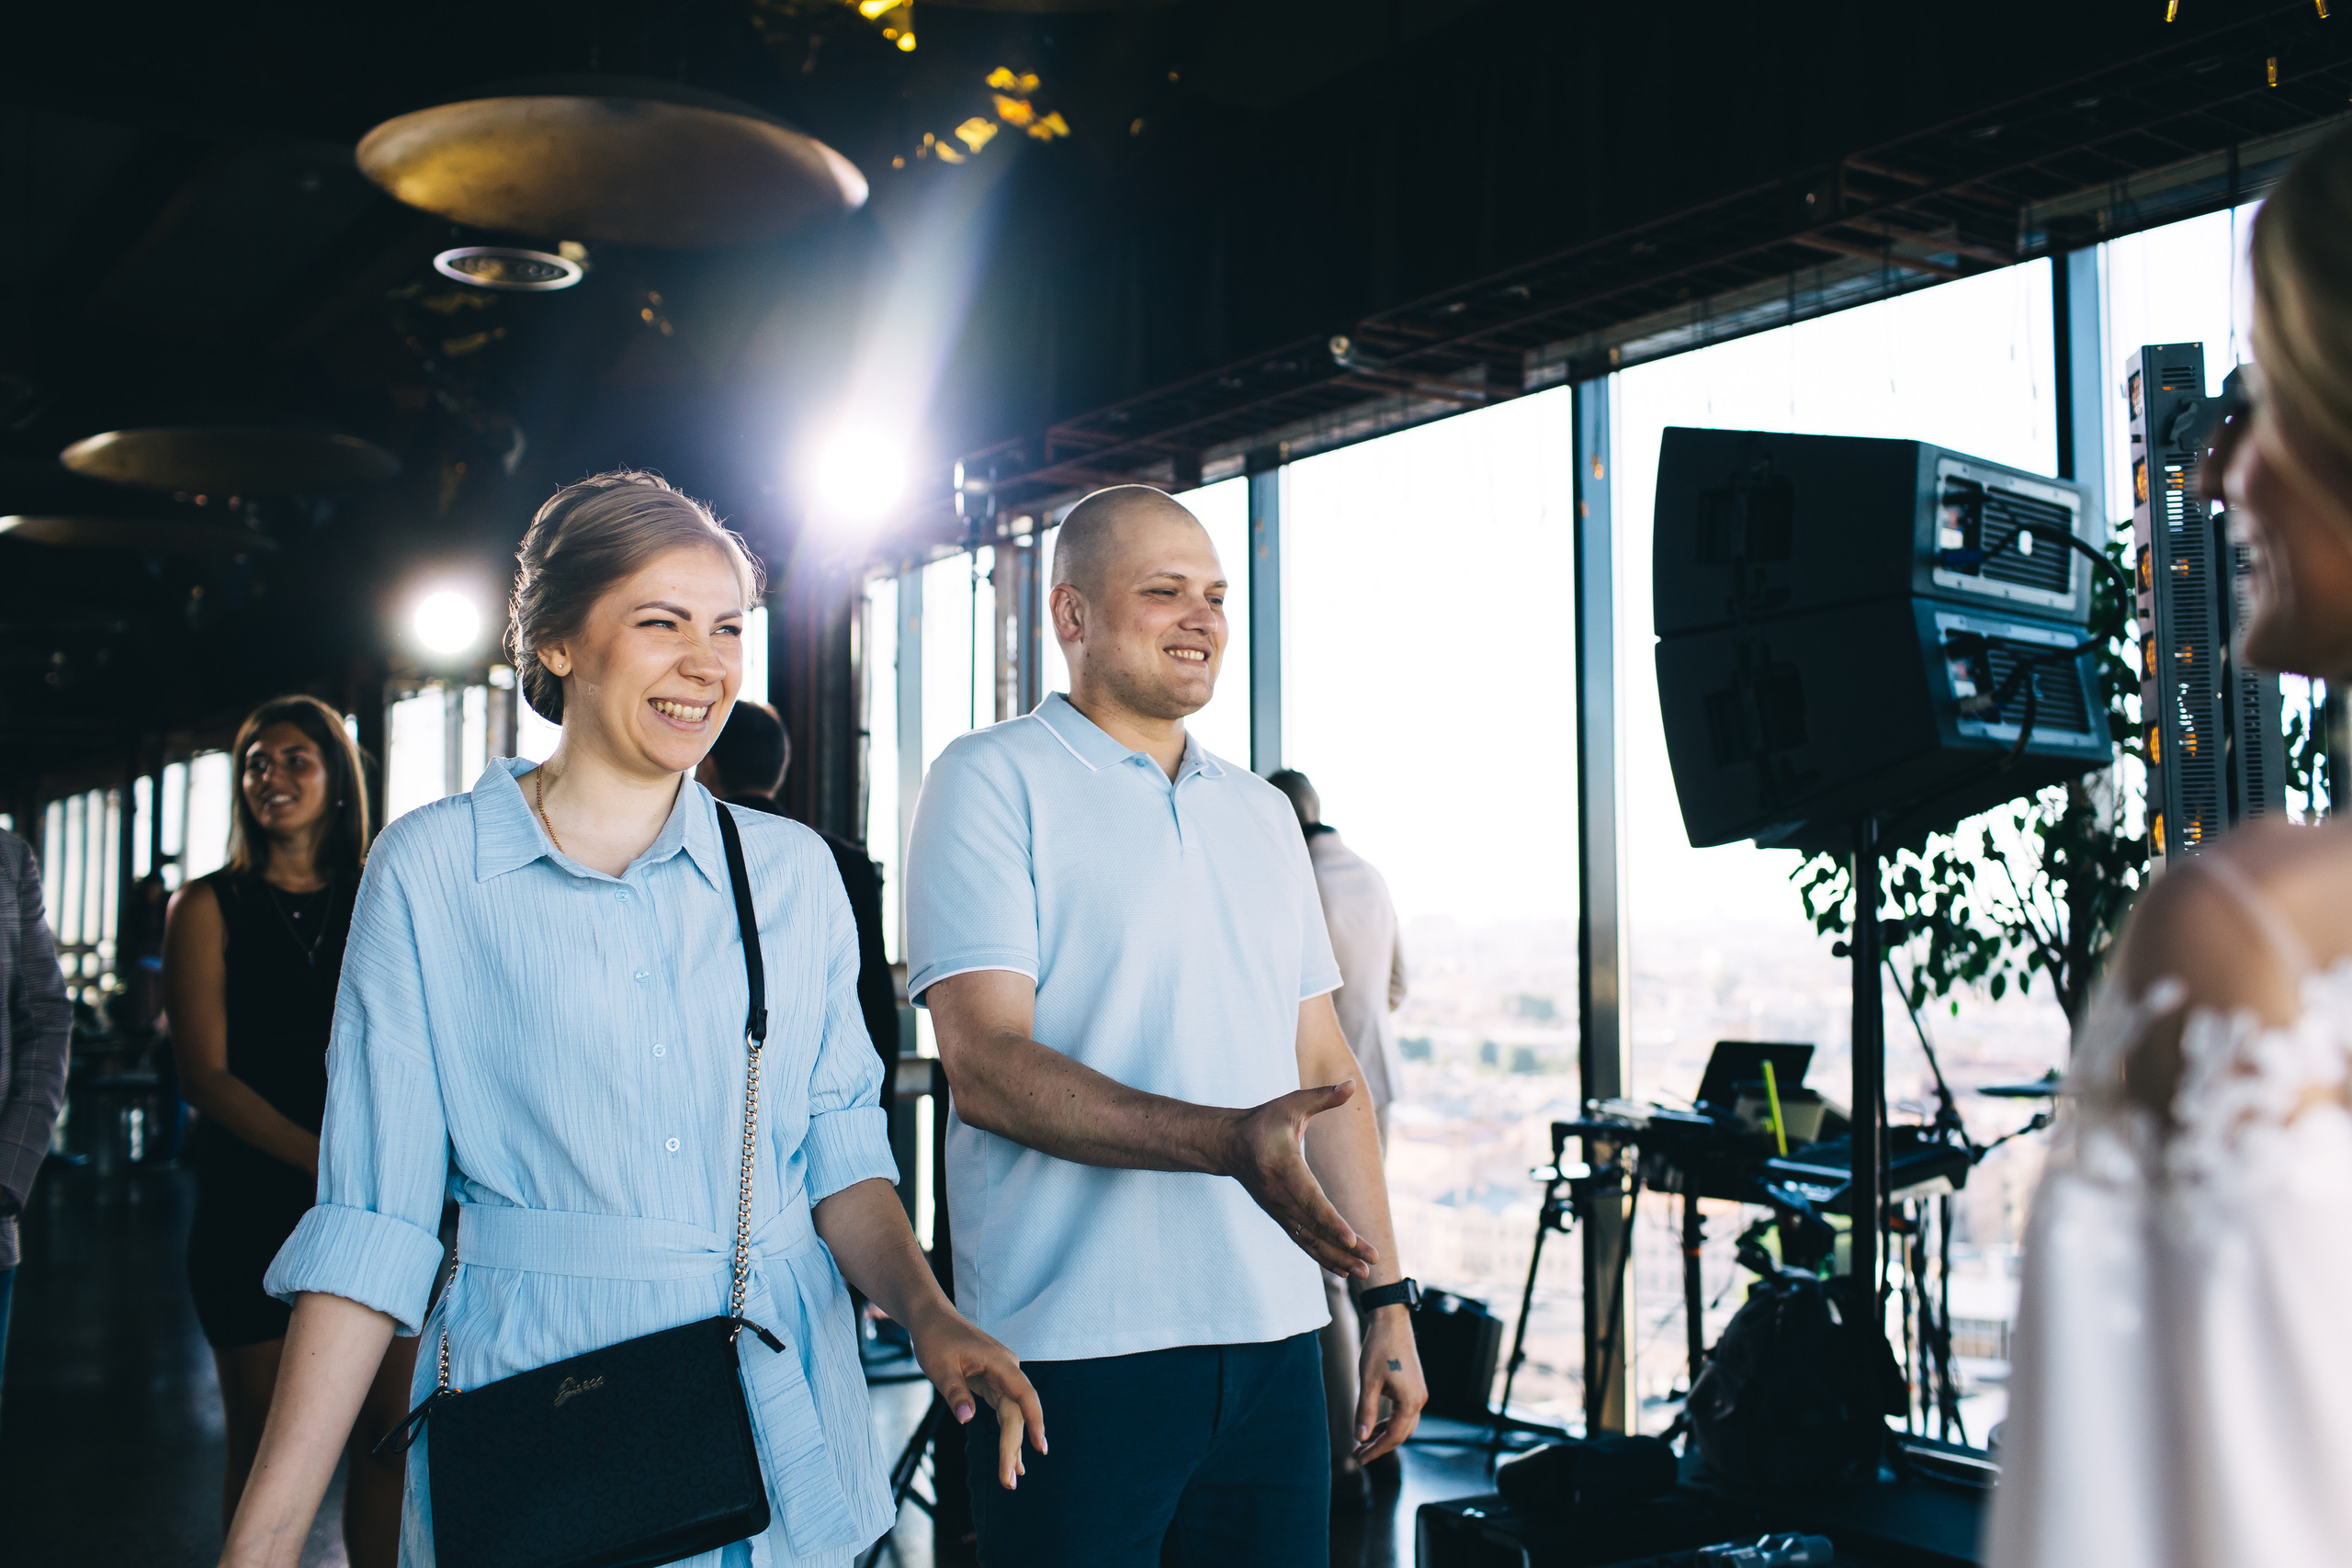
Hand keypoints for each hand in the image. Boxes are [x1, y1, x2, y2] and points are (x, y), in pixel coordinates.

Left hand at [909, 1308, 1046, 1489]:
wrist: (931, 1319)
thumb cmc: (936, 1338)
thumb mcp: (940, 1367)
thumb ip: (955, 1393)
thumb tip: (967, 1418)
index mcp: (1000, 1362)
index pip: (1024, 1394)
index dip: (1035, 1420)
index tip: (1040, 1446)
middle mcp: (1007, 1369)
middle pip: (1017, 1412)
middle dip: (1014, 1446)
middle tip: (1009, 1480)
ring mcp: (1001, 1376)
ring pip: (1012, 1415)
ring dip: (1012, 1445)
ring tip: (1012, 1477)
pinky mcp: (992, 1382)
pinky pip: (1004, 1411)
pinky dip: (1006, 1433)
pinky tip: (1011, 1457)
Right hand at [1220, 1081, 1378, 1277]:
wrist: (1230, 1144)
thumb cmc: (1265, 1121)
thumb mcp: (1292, 1105)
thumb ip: (1323, 1097)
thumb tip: (1350, 1084)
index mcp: (1284, 1167)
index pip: (1311, 1198)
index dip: (1331, 1220)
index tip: (1351, 1238)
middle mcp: (1280, 1194)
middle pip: (1314, 1226)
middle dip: (1344, 1247)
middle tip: (1373, 1261)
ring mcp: (1278, 1209)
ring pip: (1309, 1240)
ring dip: (1336, 1259)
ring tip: (1364, 1274)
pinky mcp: (1279, 1216)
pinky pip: (1302, 1241)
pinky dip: (1322, 1257)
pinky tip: (1343, 1270)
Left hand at [1352, 1307, 1426, 1464]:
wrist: (1392, 1321)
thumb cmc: (1380, 1348)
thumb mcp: (1368, 1382)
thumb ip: (1365, 1411)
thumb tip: (1360, 1437)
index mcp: (1410, 1401)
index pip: (1394, 1436)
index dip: (1376, 1450)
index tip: (1359, 1458)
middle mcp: (1419, 1400)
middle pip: (1401, 1434)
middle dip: (1380, 1446)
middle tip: (1358, 1454)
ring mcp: (1418, 1393)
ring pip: (1403, 1425)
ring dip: (1385, 1435)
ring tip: (1364, 1442)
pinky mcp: (1414, 1387)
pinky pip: (1404, 1413)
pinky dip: (1390, 1422)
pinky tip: (1375, 1424)